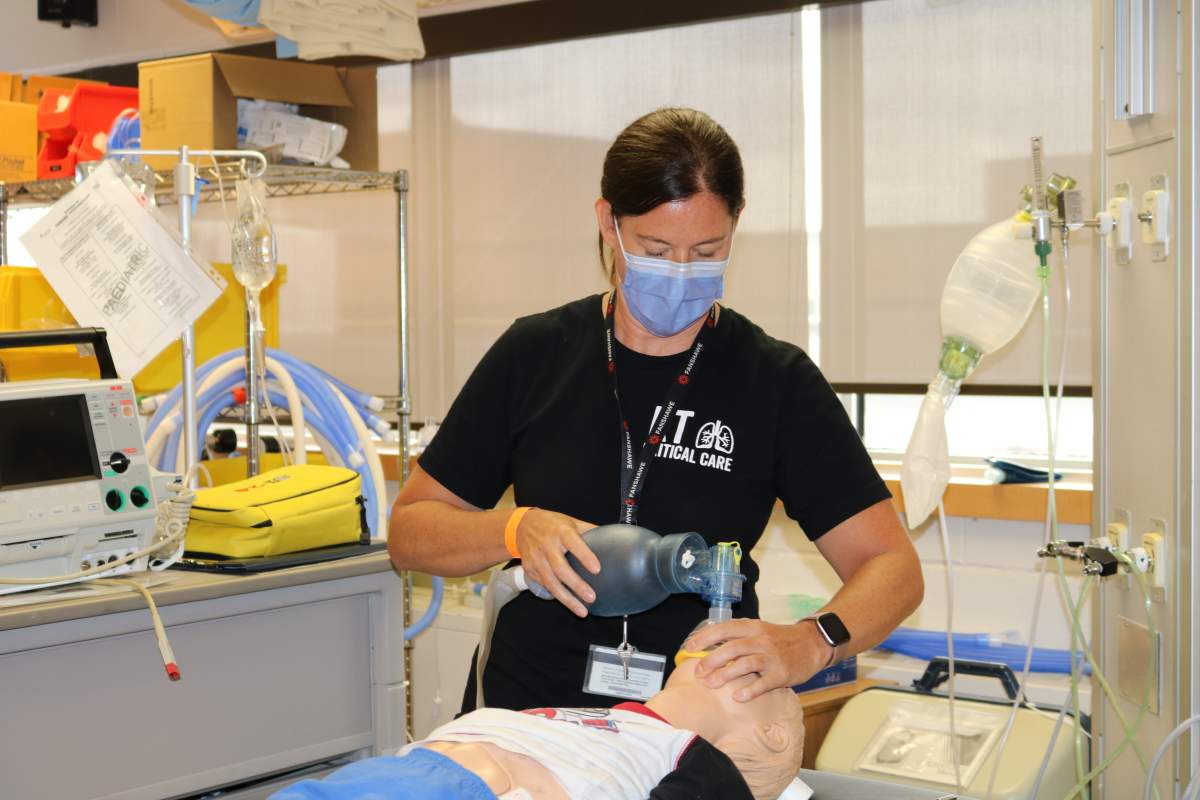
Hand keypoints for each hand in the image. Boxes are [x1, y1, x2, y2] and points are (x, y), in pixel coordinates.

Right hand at [515, 509, 600, 617]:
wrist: (522, 526)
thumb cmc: (551, 524)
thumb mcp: (570, 521)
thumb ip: (589, 531)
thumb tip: (613, 539)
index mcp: (560, 531)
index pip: (573, 543)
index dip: (584, 556)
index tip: (597, 569)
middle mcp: (547, 545)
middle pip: (560, 568)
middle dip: (576, 585)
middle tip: (591, 597)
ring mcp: (536, 559)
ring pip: (551, 582)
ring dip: (567, 599)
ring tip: (582, 611)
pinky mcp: (530, 569)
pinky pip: (544, 586)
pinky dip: (556, 596)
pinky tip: (569, 603)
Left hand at [684, 618, 832, 701]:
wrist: (812, 644)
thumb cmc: (780, 639)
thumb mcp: (759, 630)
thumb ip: (739, 636)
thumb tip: (709, 646)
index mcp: (753, 627)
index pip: (724, 629)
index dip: (705, 638)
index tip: (689, 647)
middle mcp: (761, 640)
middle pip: (732, 648)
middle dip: (711, 660)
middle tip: (698, 672)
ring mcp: (772, 657)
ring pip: (745, 664)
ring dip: (725, 675)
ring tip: (711, 684)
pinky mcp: (782, 674)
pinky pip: (763, 684)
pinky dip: (749, 691)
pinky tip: (738, 697)